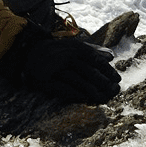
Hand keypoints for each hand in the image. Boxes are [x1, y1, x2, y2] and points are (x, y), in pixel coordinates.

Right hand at [0, 27, 119, 102]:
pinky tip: (86, 99)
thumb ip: (92, 51)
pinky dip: (76, 95)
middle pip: (89, 71)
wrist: (28, 54)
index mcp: (74, 47)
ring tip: (103, 98)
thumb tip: (111, 57)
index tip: (117, 79)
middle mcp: (65, 56)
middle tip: (114, 91)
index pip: (95, 59)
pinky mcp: (46, 80)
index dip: (108, 70)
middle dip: (104, 82)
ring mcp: (55, 68)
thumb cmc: (56, 52)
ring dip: (93, 91)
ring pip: (78, 81)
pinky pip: (64, 89)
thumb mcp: (73, 47)